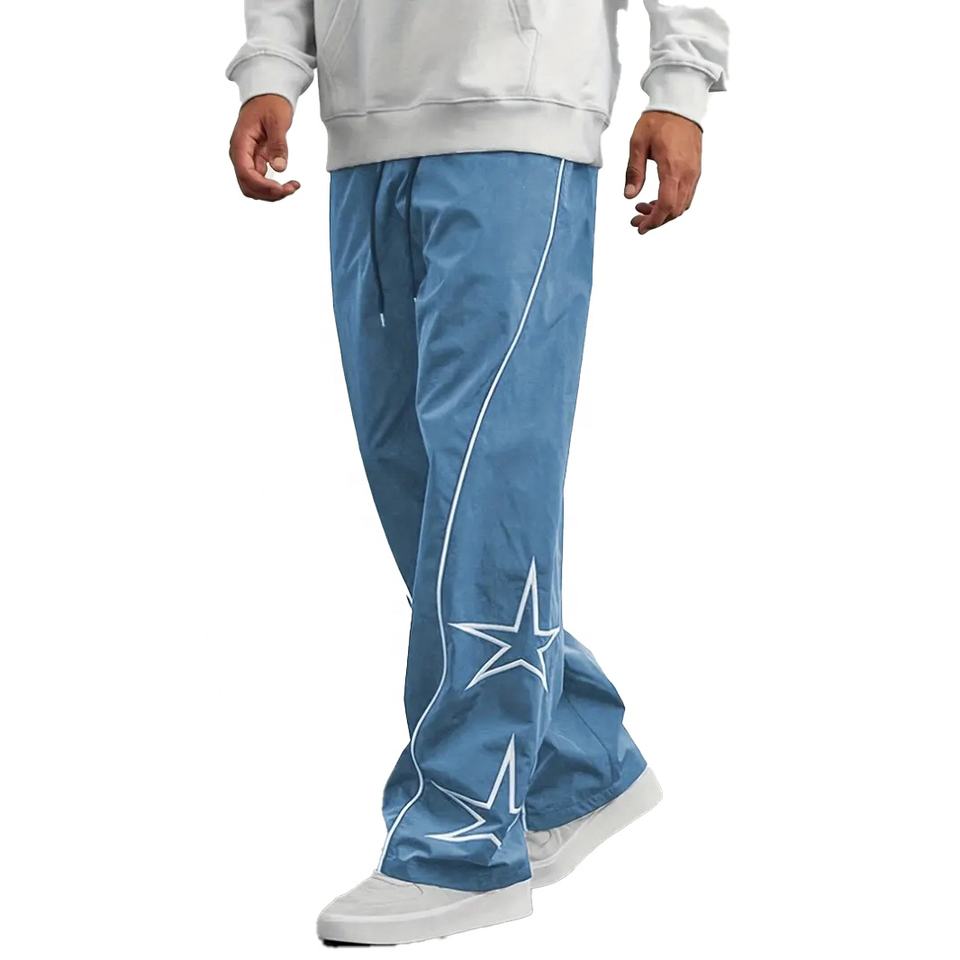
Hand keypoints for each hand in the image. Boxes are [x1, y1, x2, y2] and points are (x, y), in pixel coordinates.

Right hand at [229, 95, 300, 201]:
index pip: (245, 173)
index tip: (282, 189)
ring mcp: (247, 159)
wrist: (266, 95)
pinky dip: (274, 187)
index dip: (263, 186)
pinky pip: (261, 181)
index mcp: (240, 143)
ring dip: (272, 193)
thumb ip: (278, 144)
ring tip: (292, 187)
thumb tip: (280, 168)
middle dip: (269, 193)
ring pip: (254, 187)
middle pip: (248, 186)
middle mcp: (240, 154)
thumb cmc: (270, 103)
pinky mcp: (255, 161)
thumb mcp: (277, 121)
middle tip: (291, 188)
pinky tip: (289, 183)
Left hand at [624, 112, 702, 234]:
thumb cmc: (659, 120)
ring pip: (682, 205)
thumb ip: (634, 172)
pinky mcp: (695, 170)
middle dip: (656, 220)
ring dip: (663, 213)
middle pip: (675, 210)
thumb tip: (629, 196)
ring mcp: (694, 173)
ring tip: (643, 207)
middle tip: (636, 218)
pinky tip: (657, 198)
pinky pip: (686, 195)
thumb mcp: (638, 144)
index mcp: (673, 168)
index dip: (653, 221)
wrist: (681, 104)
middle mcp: (688, 174)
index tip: (640, 226)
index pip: (666, 206)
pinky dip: (672, 203)